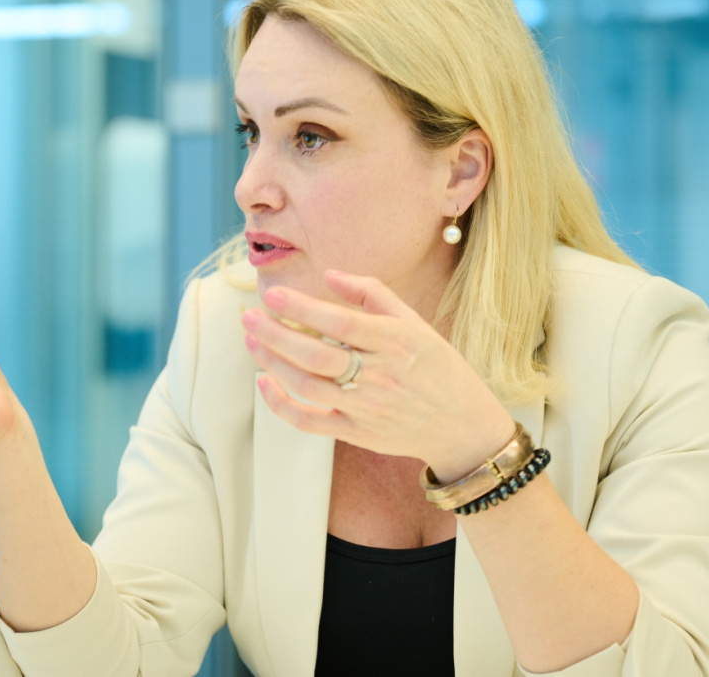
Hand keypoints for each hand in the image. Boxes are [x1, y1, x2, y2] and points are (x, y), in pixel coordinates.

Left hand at [241, 269, 515, 480]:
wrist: (461, 425)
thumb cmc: (436, 366)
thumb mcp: (415, 323)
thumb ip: (373, 294)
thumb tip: (330, 275)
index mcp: (396, 342)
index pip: (340, 323)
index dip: (302, 307)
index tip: (272, 294)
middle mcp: (379, 375)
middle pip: (315, 355)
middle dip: (274, 334)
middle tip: (248, 317)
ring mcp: (366, 408)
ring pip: (307, 386)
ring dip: (272, 362)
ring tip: (251, 341)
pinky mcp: (356, 433)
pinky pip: (309, 421)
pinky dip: (281, 404)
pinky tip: (264, 381)